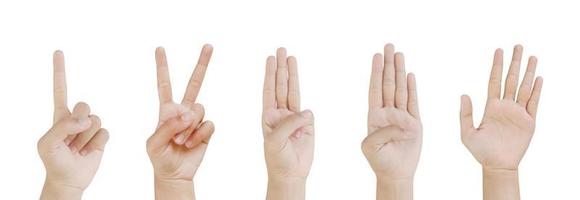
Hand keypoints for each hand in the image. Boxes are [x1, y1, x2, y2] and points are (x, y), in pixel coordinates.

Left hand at [38, 51, 109, 198]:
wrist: (69, 179)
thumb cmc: (54, 161)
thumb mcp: (48, 143)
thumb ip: (63, 126)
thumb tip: (85, 119)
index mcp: (59, 115)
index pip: (60, 88)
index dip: (59, 71)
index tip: (59, 52)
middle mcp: (76, 117)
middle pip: (84, 105)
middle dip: (79, 122)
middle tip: (71, 139)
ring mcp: (89, 127)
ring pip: (96, 120)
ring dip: (85, 138)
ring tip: (77, 149)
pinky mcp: (101, 137)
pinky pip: (105, 133)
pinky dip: (95, 144)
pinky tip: (87, 152)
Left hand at [146, 45, 214, 185]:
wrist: (175, 173)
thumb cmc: (160, 157)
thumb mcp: (154, 143)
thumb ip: (168, 126)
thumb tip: (188, 115)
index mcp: (166, 110)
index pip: (164, 84)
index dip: (162, 67)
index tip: (160, 49)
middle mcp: (183, 110)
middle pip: (194, 84)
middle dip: (201, 64)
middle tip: (208, 46)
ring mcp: (195, 120)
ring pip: (199, 109)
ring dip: (189, 127)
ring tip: (181, 140)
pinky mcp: (206, 130)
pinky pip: (207, 125)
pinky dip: (198, 135)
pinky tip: (191, 144)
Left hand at [262, 48, 313, 180]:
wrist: (290, 174)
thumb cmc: (277, 159)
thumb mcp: (276, 140)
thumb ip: (290, 123)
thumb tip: (307, 111)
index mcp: (268, 116)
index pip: (269, 90)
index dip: (270, 74)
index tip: (270, 59)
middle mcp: (281, 114)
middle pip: (281, 86)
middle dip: (281, 68)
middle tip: (281, 50)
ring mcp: (294, 118)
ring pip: (294, 92)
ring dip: (293, 76)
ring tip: (291, 58)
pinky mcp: (307, 125)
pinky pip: (308, 114)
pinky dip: (307, 112)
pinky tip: (305, 116)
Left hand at [362, 44, 421, 180]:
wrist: (396, 173)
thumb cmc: (380, 161)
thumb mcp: (370, 146)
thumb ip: (379, 132)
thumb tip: (394, 122)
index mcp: (374, 116)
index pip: (375, 89)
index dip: (376, 72)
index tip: (376, 56)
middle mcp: (388, 112)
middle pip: (388, 83)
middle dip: (389, 64)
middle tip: (389, 46)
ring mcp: (401, 116)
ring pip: (401, 89)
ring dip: (400, 71)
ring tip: (399, 54)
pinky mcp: (414, 123)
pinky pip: (414, 101)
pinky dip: (412, 88)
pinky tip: (410, 75)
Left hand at [460, 45, 542, 170]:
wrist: (497, 165)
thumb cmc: (480, 151)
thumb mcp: (467, 133)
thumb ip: (465, 114)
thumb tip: (463, 94)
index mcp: (491, 107)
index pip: (494, 80)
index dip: (496, 65)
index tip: (498, 50)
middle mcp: (505, 106)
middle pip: (510, 79)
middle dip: (514, 63)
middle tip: (518, 46)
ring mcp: (518, 113)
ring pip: (524, 87)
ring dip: (528, 72)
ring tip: (531, 57)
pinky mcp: (529, 121)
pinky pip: (534, 103)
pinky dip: (536, 90)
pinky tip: (538, 78)